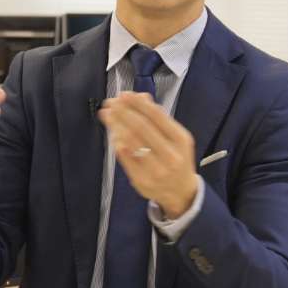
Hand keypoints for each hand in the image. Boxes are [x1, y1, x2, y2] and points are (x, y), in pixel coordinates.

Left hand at [98, 91, 197, 217]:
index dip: (138, 103)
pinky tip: (112, 133)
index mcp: (180, 140)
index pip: (157, 116)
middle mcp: (170, 155)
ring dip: (115, 125)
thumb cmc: (176, 158)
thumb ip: (159, 118)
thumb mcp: (175, 137)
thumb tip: (140, 97)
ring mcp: (155, 169)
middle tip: (110, 102)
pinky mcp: (141, 180)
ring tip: (107, 114)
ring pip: (131, 142)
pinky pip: (124, 158)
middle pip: (141, 127)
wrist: (181, 192)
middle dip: (123, 112)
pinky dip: (117, 143)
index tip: (124, 94)